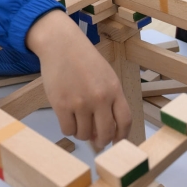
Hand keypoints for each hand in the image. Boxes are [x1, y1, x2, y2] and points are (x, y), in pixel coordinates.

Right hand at [26, 11, 130, 150]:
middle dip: (101, 141)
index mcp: (114, 89)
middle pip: (106, 133)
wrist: (62, 45)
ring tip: (79, 121)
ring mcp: (80, 102)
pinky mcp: (61, 105)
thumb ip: (110, 100)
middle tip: (96, 140)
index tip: (116, 142)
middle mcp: (100, 98)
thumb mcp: (106, 76)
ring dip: (83, 133)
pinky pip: (68, 129)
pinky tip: (68, 118)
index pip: (125, 121)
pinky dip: (69, 128)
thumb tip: (105, 132)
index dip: (122, 136)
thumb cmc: (85, 60)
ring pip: (84, 134)